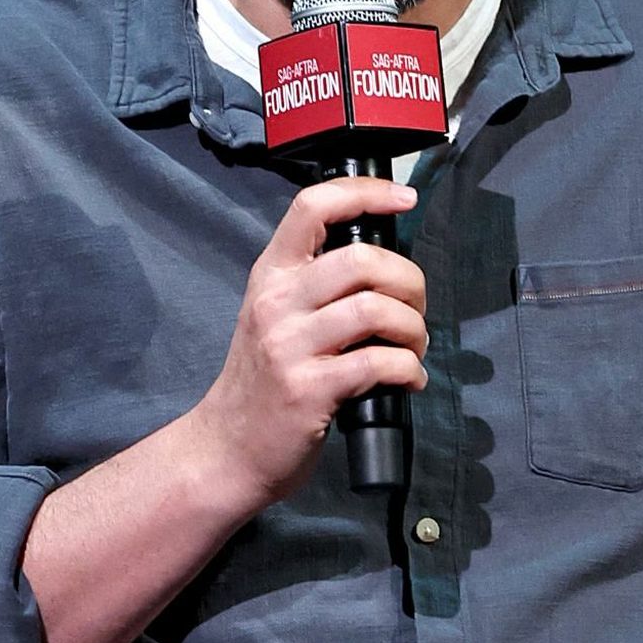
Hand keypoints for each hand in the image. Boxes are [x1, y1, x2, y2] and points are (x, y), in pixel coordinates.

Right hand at [192, 177, 428, 510]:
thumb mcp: (274, 316)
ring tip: (413, 349)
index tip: (403, 199)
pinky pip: (380, 363)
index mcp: (271, 275)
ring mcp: (290, 346)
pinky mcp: (309, 390)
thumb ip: (315, 284)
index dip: (365, 192)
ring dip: (414, 330)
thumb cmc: (262, 382)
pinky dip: (409, 370)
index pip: (313, 206)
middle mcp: (277, 303)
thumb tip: (384, 264)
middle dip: (410, 282)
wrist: (226, 450)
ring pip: (377, 310)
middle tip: (415, 311)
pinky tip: (408, 380)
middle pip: (361, 259)